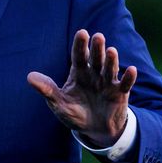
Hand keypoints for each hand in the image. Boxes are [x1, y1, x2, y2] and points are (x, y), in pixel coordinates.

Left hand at [27, 28, 133, 147]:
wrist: (94, 129)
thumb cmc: (75, 113)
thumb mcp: (59, 103)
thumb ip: (47, 90)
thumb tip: (29, 77)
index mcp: (79, 73)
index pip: (79, 57)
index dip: (80, 45)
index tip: (82, 33)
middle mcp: (94, 74)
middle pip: (95, 59)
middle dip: (97, 49)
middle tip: (98, 37)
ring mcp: (108, 82)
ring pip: (110, 68)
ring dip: (111, 60)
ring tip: (111, 51)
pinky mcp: (120, 93)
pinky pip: (125, 84)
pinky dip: (128, 77)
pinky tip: (132, 70)